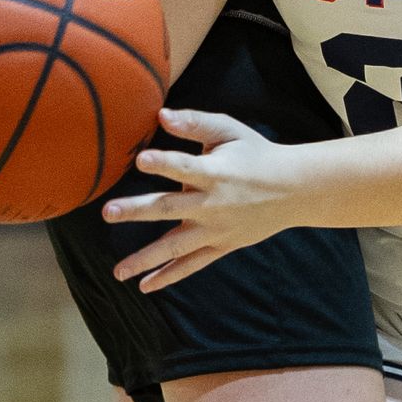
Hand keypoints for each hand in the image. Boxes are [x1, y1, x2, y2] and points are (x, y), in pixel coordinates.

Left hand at [103, 110, 308, 288]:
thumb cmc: (254, 153)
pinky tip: (144, 286)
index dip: (164, 163)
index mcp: (215, 173)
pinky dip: (169, 276)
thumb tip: (160, 115)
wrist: (293, 189)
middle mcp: (213, 204)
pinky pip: (192, 265)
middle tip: (108, 212)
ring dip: (145, 258)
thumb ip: (195, 123)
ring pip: (177, 247)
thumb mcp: (229, 131)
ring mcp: (216, 229)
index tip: (141, 159)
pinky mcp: (221, 245)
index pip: (185, 167)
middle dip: (138, 211)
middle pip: (170, 208)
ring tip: (117, 271)